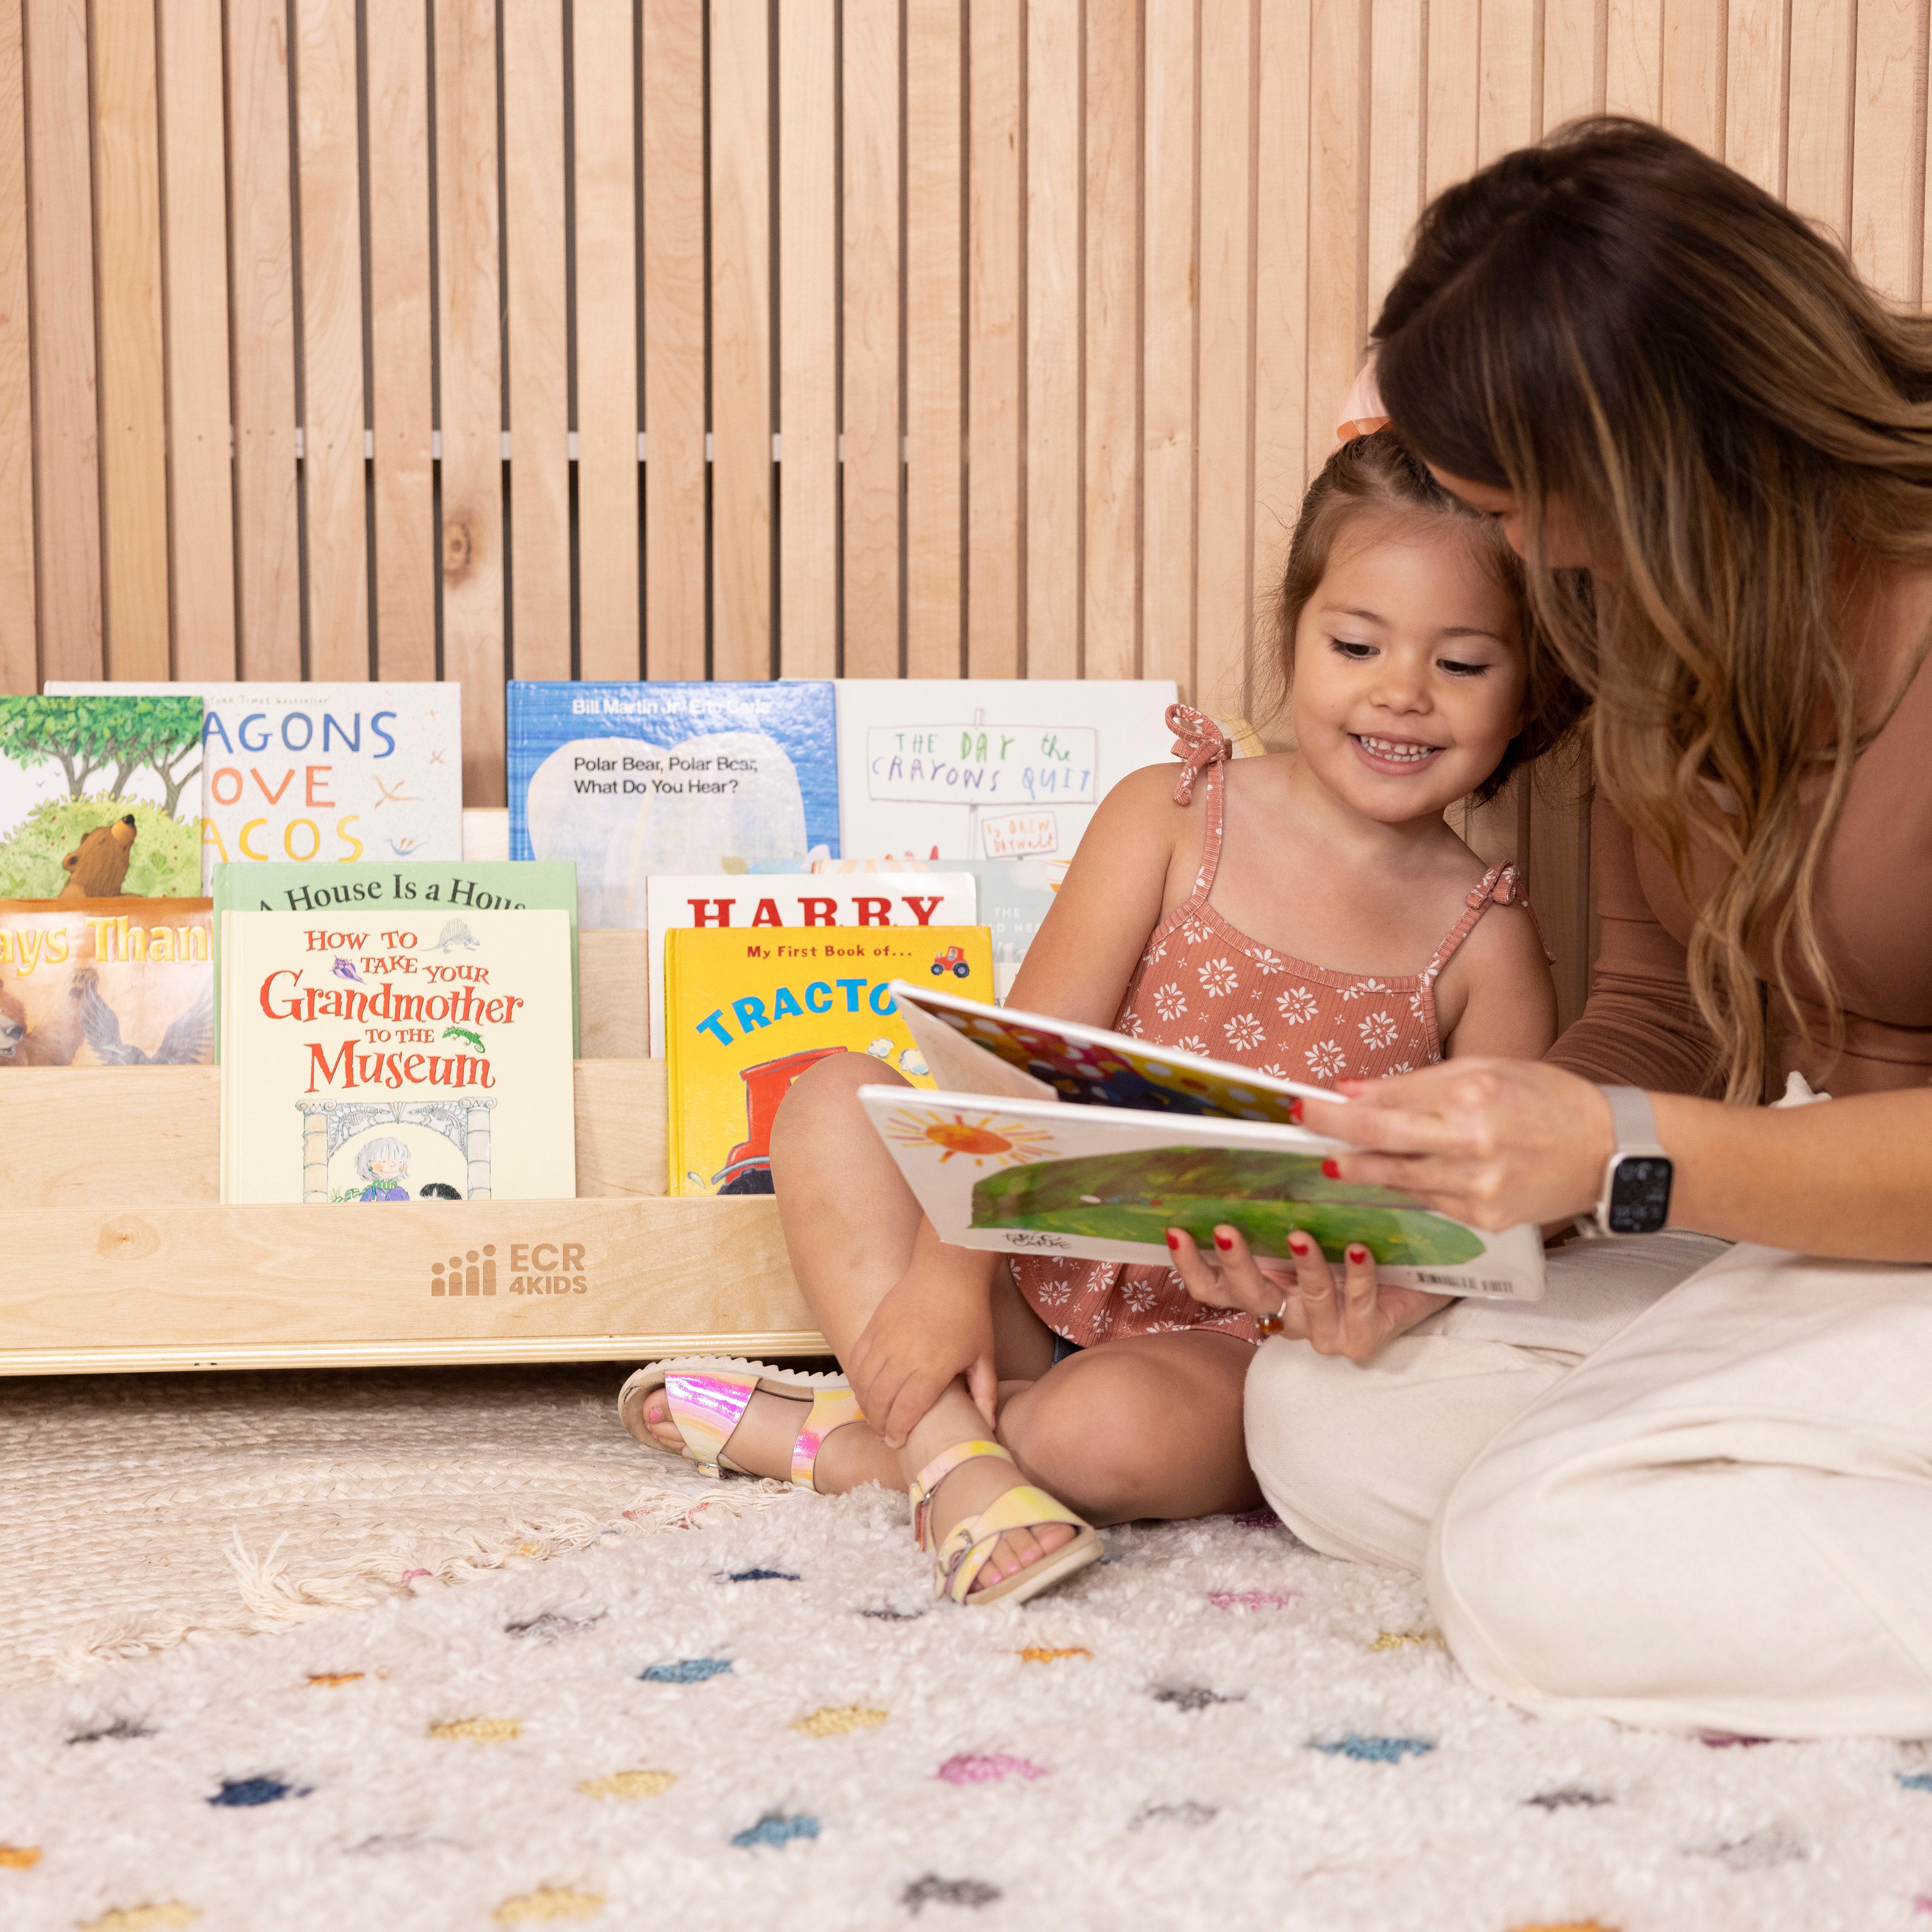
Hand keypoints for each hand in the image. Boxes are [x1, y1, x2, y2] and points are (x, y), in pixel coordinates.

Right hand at [845, 1240, 998, 1450]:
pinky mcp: (873, 1326)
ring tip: (874, 1417)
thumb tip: (989, 1426)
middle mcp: (904, 1356)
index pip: (907, 1409)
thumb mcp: (984, 1356)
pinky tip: (865, 1390)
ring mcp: (885, 1339)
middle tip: (885, 1435)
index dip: (898, 1431)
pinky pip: (857, 1360)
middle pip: (881, 1401)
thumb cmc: (970, 1314)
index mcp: (933, 1367)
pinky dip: (857, 1379)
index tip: (897, 1443)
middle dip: (880, 1424)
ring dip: (866, 1404)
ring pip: (864, 1383)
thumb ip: (985, 1393)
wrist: (947, 1271)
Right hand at [1166, 1224, 1449, 1361]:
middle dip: (1235, 1262)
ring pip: (1306, 1301)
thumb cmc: (1355, 1248)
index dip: (1190, 1264)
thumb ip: (1277, 1213)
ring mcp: (1324, 1332)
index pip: (1213, 1288)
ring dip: (1304, 1266)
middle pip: (1248, 1297)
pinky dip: (1357, 1276)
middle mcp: (1288, 1316)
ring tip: (1301, 1234)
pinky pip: (1357, 1305)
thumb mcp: (1311, 1228)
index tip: (1175, 1229)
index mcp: (1267, 1292)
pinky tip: (1359, 1249)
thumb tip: (1245, 1163)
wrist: (1418, 1281)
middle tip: (1226, 1229)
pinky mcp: (1361, 1339)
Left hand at [1302, 1058, 1616, 1230]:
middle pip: (1383, 1145)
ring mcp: (1479, 1189)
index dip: (1339, 1110)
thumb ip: (1414, 1084)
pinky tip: (1396, 1178)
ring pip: (1399, 1182)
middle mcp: (1473, 1146)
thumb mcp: (1483, 1071)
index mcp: (1472, 1100)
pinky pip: (1430, 1203)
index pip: (1386, 1107)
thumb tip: (1352, 1091)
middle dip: (1336, 1139)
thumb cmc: (1547, 1099)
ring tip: (1336, 1163)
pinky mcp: (1485, 1220)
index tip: (1304, 1106)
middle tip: (1302, 1132)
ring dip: (1361, 1171)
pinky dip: (1409, 1189)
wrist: (1609, 1150)